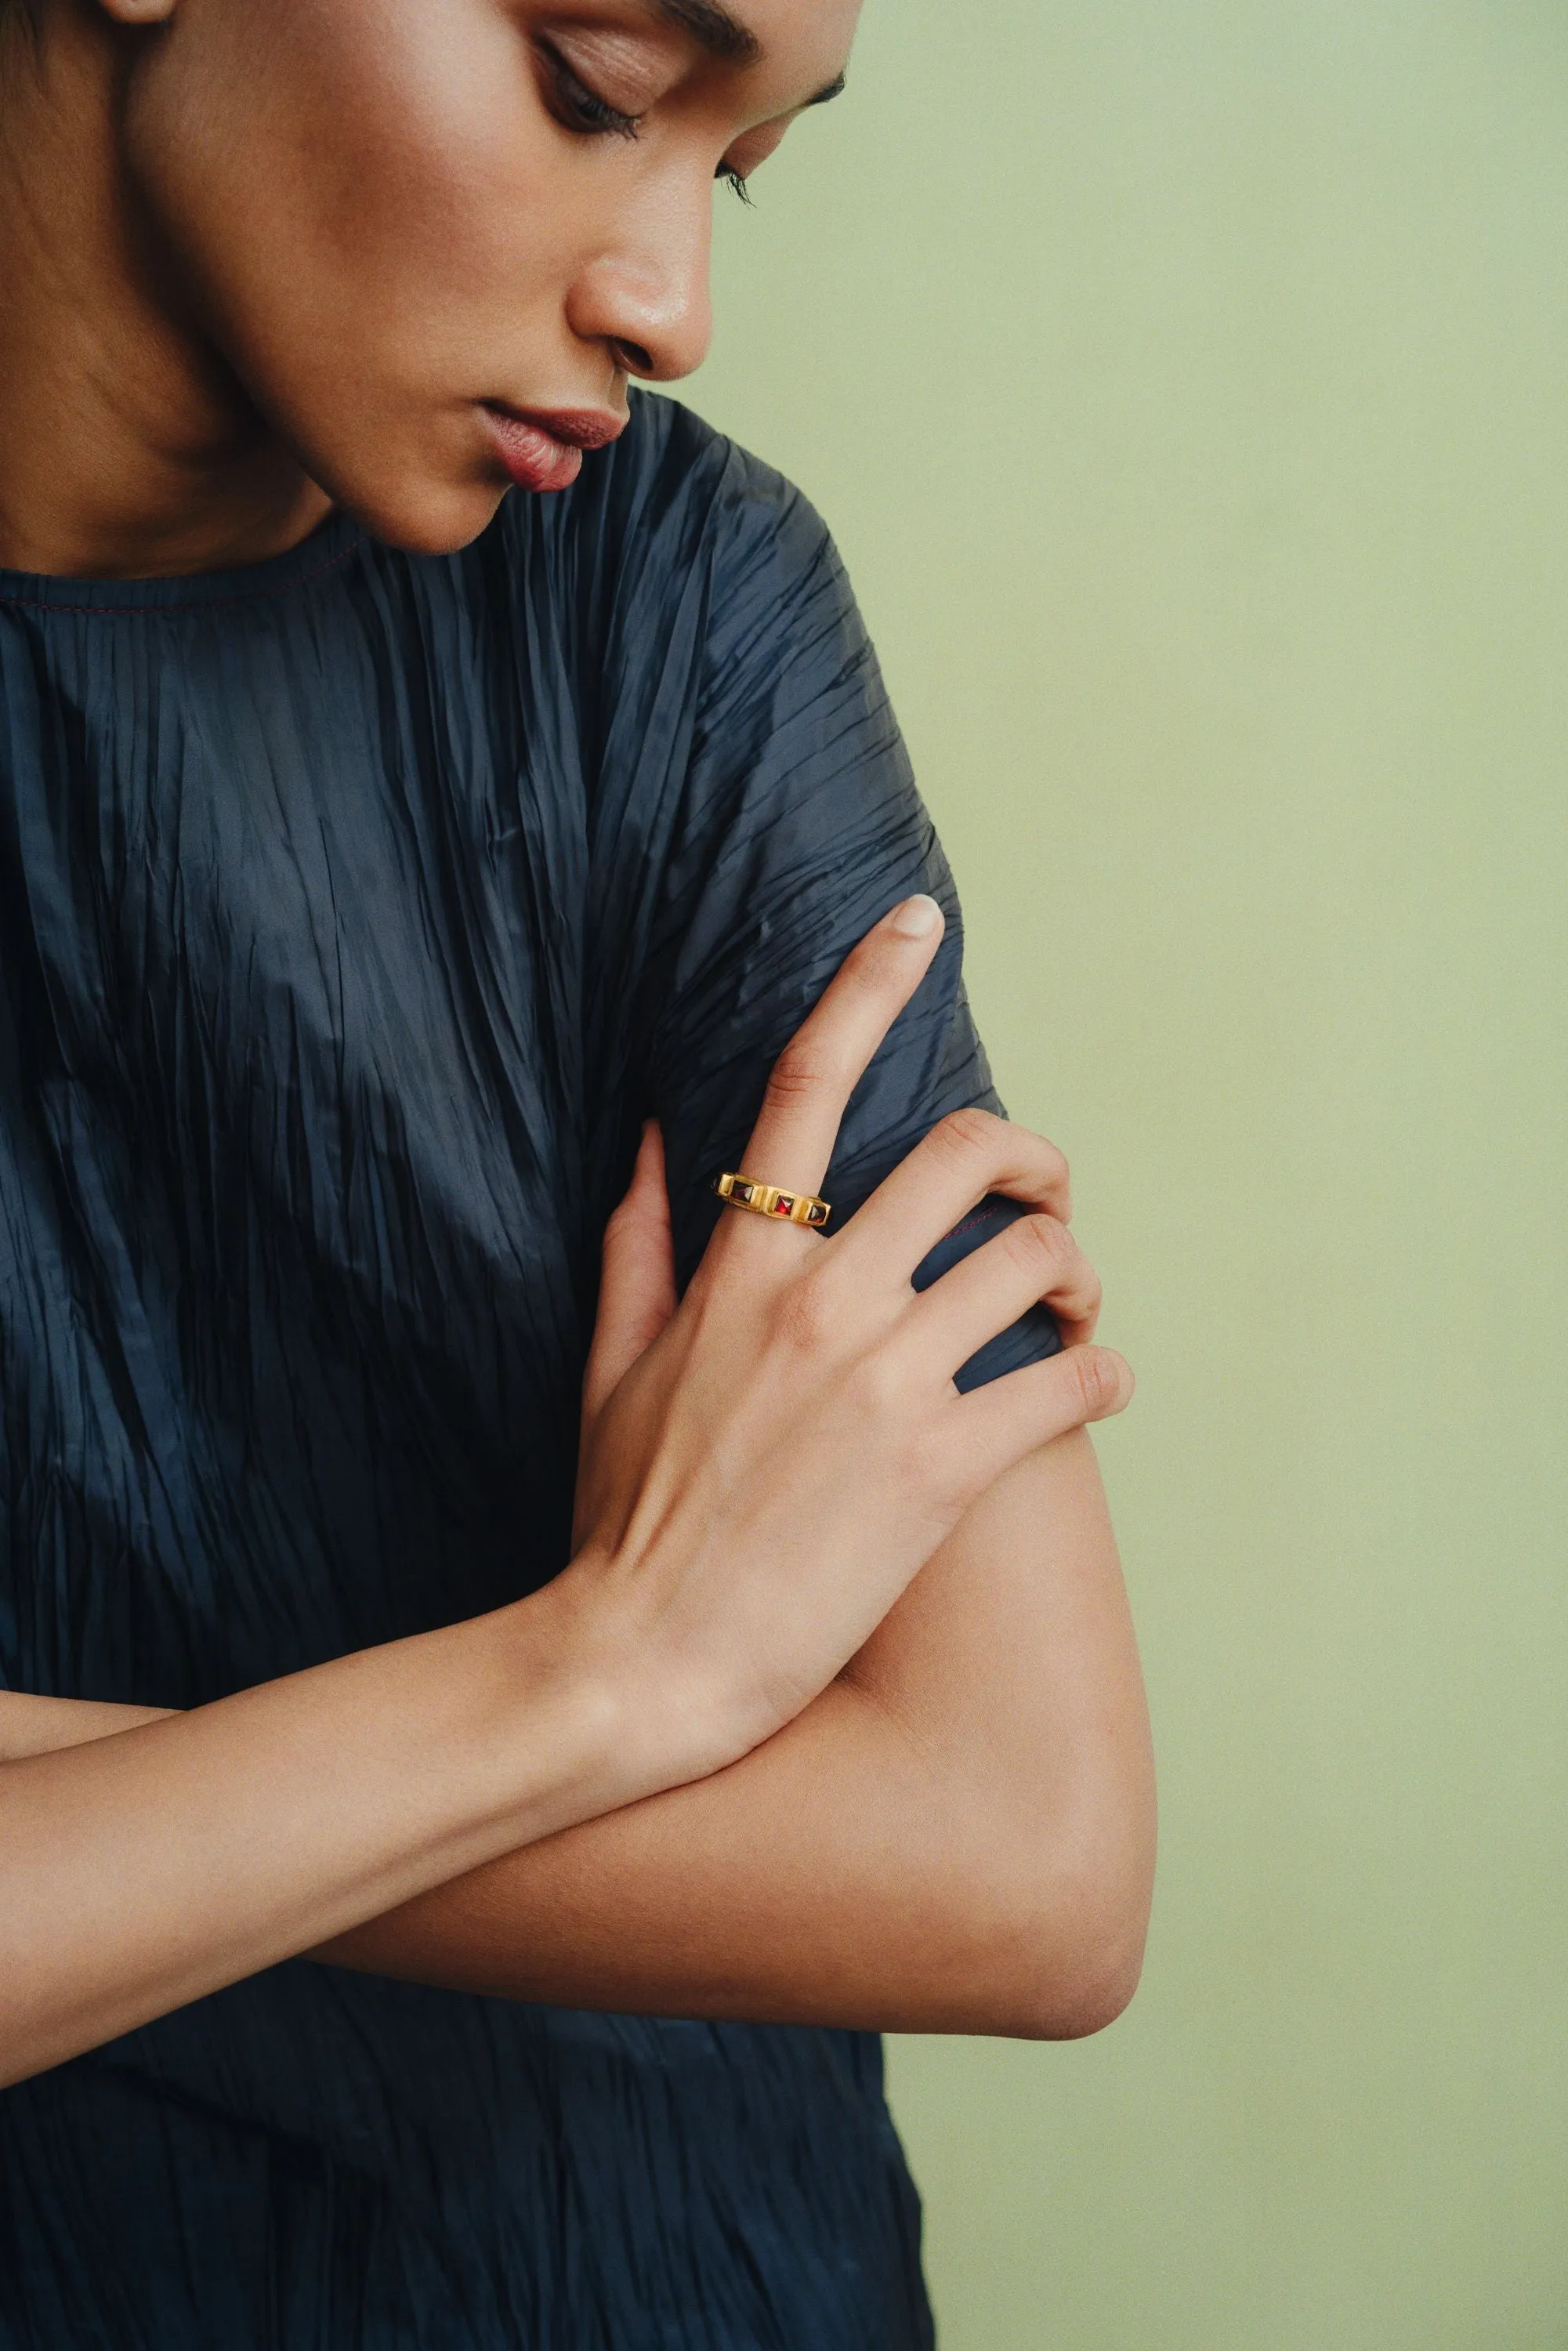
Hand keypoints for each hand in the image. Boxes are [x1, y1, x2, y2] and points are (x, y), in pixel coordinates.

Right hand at [561, 894, 1131, 1789]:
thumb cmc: (620, 1518)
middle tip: (1044, 1201)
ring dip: (1080, 1275)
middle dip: (1034, 1160)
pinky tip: (1094, 1388)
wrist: (639, 1659)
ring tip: (1073, 1313)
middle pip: (969, 1153)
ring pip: (1039, 1261)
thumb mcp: (607, 1364)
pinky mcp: (940, 1471)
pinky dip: (1104, 1375)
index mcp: (742, 1265)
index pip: (806, 1083)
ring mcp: (885, 1384)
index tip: (919, 922)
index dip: (868, 982)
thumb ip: (635, 1239)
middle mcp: (822, 1301)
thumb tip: (649, 1132)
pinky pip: (1071, 1383)